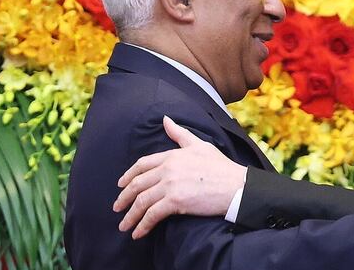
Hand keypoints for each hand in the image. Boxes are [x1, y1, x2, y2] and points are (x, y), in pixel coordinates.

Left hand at [112, 116, 246, 238]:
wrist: (236, 186)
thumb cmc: (221, 167)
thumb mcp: (200, 145)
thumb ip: (180, 134)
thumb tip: (165, 120)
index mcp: (172, 155)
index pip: (142, 164)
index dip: (129, 175)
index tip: (121, 184)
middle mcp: (168, 169)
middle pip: (138, 184)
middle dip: (124, 197)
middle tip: (117, 207)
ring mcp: (170, 185)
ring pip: (141, 201)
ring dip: (130, 216)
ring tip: (124, 226)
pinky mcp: (175, 202)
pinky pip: (152, 215)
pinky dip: (143, 225)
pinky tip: (138, 233)